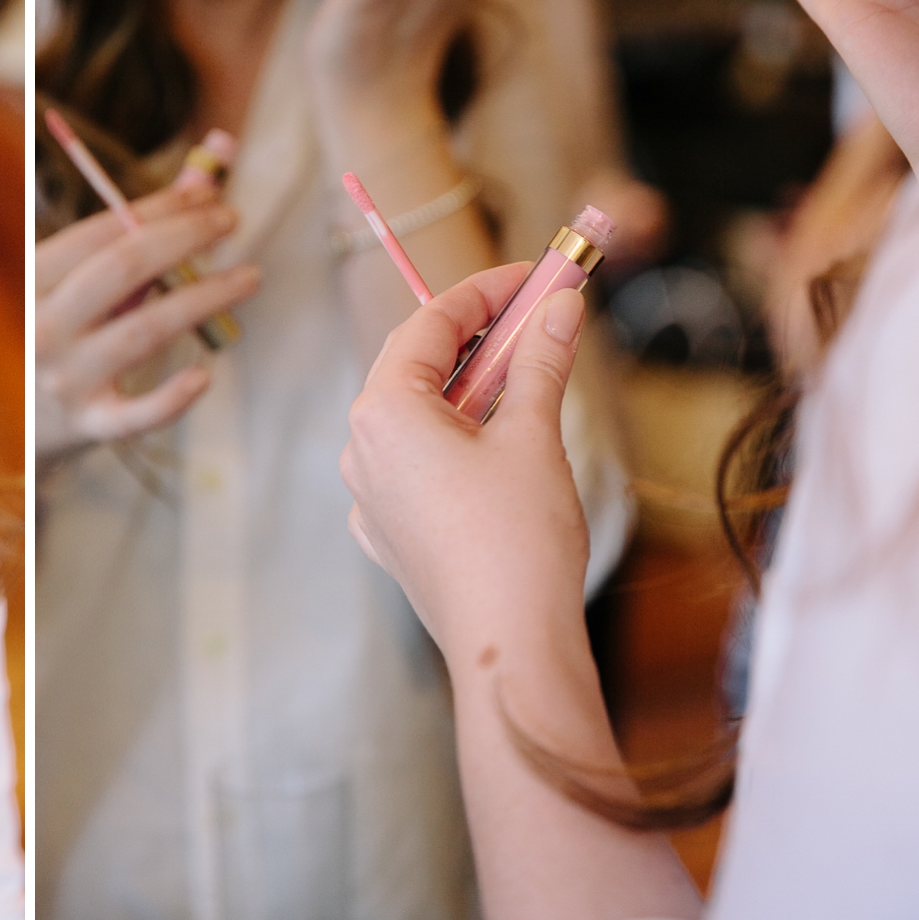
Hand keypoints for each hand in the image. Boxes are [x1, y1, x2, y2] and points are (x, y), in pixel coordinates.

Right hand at [36, 179, 259, 461]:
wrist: (2, 424)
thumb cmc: (48, 337)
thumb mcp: (65, 287)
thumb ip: (128, 240)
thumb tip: (200, 182)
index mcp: (30, 281)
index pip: (100, 233)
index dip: (158, 208)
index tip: (206, 192)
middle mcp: (42, 327)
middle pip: (123, 269)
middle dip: (184, 236)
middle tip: (230, 219)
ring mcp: (64, 378)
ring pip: (144, 331)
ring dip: (204, 297)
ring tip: (249, 276)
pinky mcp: (86, 425)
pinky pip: (135, 415)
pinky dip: (171, 399)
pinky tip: (204, 376)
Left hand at [339, 263, 590, 662]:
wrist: (507, 644)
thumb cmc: (516, 540)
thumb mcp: (533, 434)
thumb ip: (540, 362)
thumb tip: (558, 308)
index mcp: (383, 410)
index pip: (429, 323)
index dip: (486, 292)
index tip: (534, 276)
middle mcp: (360, 447)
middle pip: (416, 364)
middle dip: (478, 335)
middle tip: (537, 313)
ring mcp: (368, 494)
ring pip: (415, 415)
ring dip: (469, 386)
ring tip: (529, 370)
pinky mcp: (388, 530)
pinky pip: (415, 463)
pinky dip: (456, 437)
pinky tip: (501, 440)